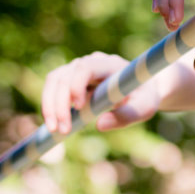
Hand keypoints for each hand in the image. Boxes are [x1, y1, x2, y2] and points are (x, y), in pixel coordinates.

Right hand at [42, 51, 160, 133]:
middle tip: (62, 130)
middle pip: (63, 75)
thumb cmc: (145, 97)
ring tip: (54, 129)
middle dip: (58, 103)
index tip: (79, 108)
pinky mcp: (72, 78)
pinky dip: (50, 105)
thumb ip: (126, 116)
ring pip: (54, 80)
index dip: (76, 85)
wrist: (143, 88)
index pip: (85, 68)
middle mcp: (91, 63)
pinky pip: (53, 87)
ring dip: (49, 105)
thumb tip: (99, 126)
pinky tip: (55, 123)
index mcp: (110, 65)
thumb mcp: (144, 108)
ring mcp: (79, 68)